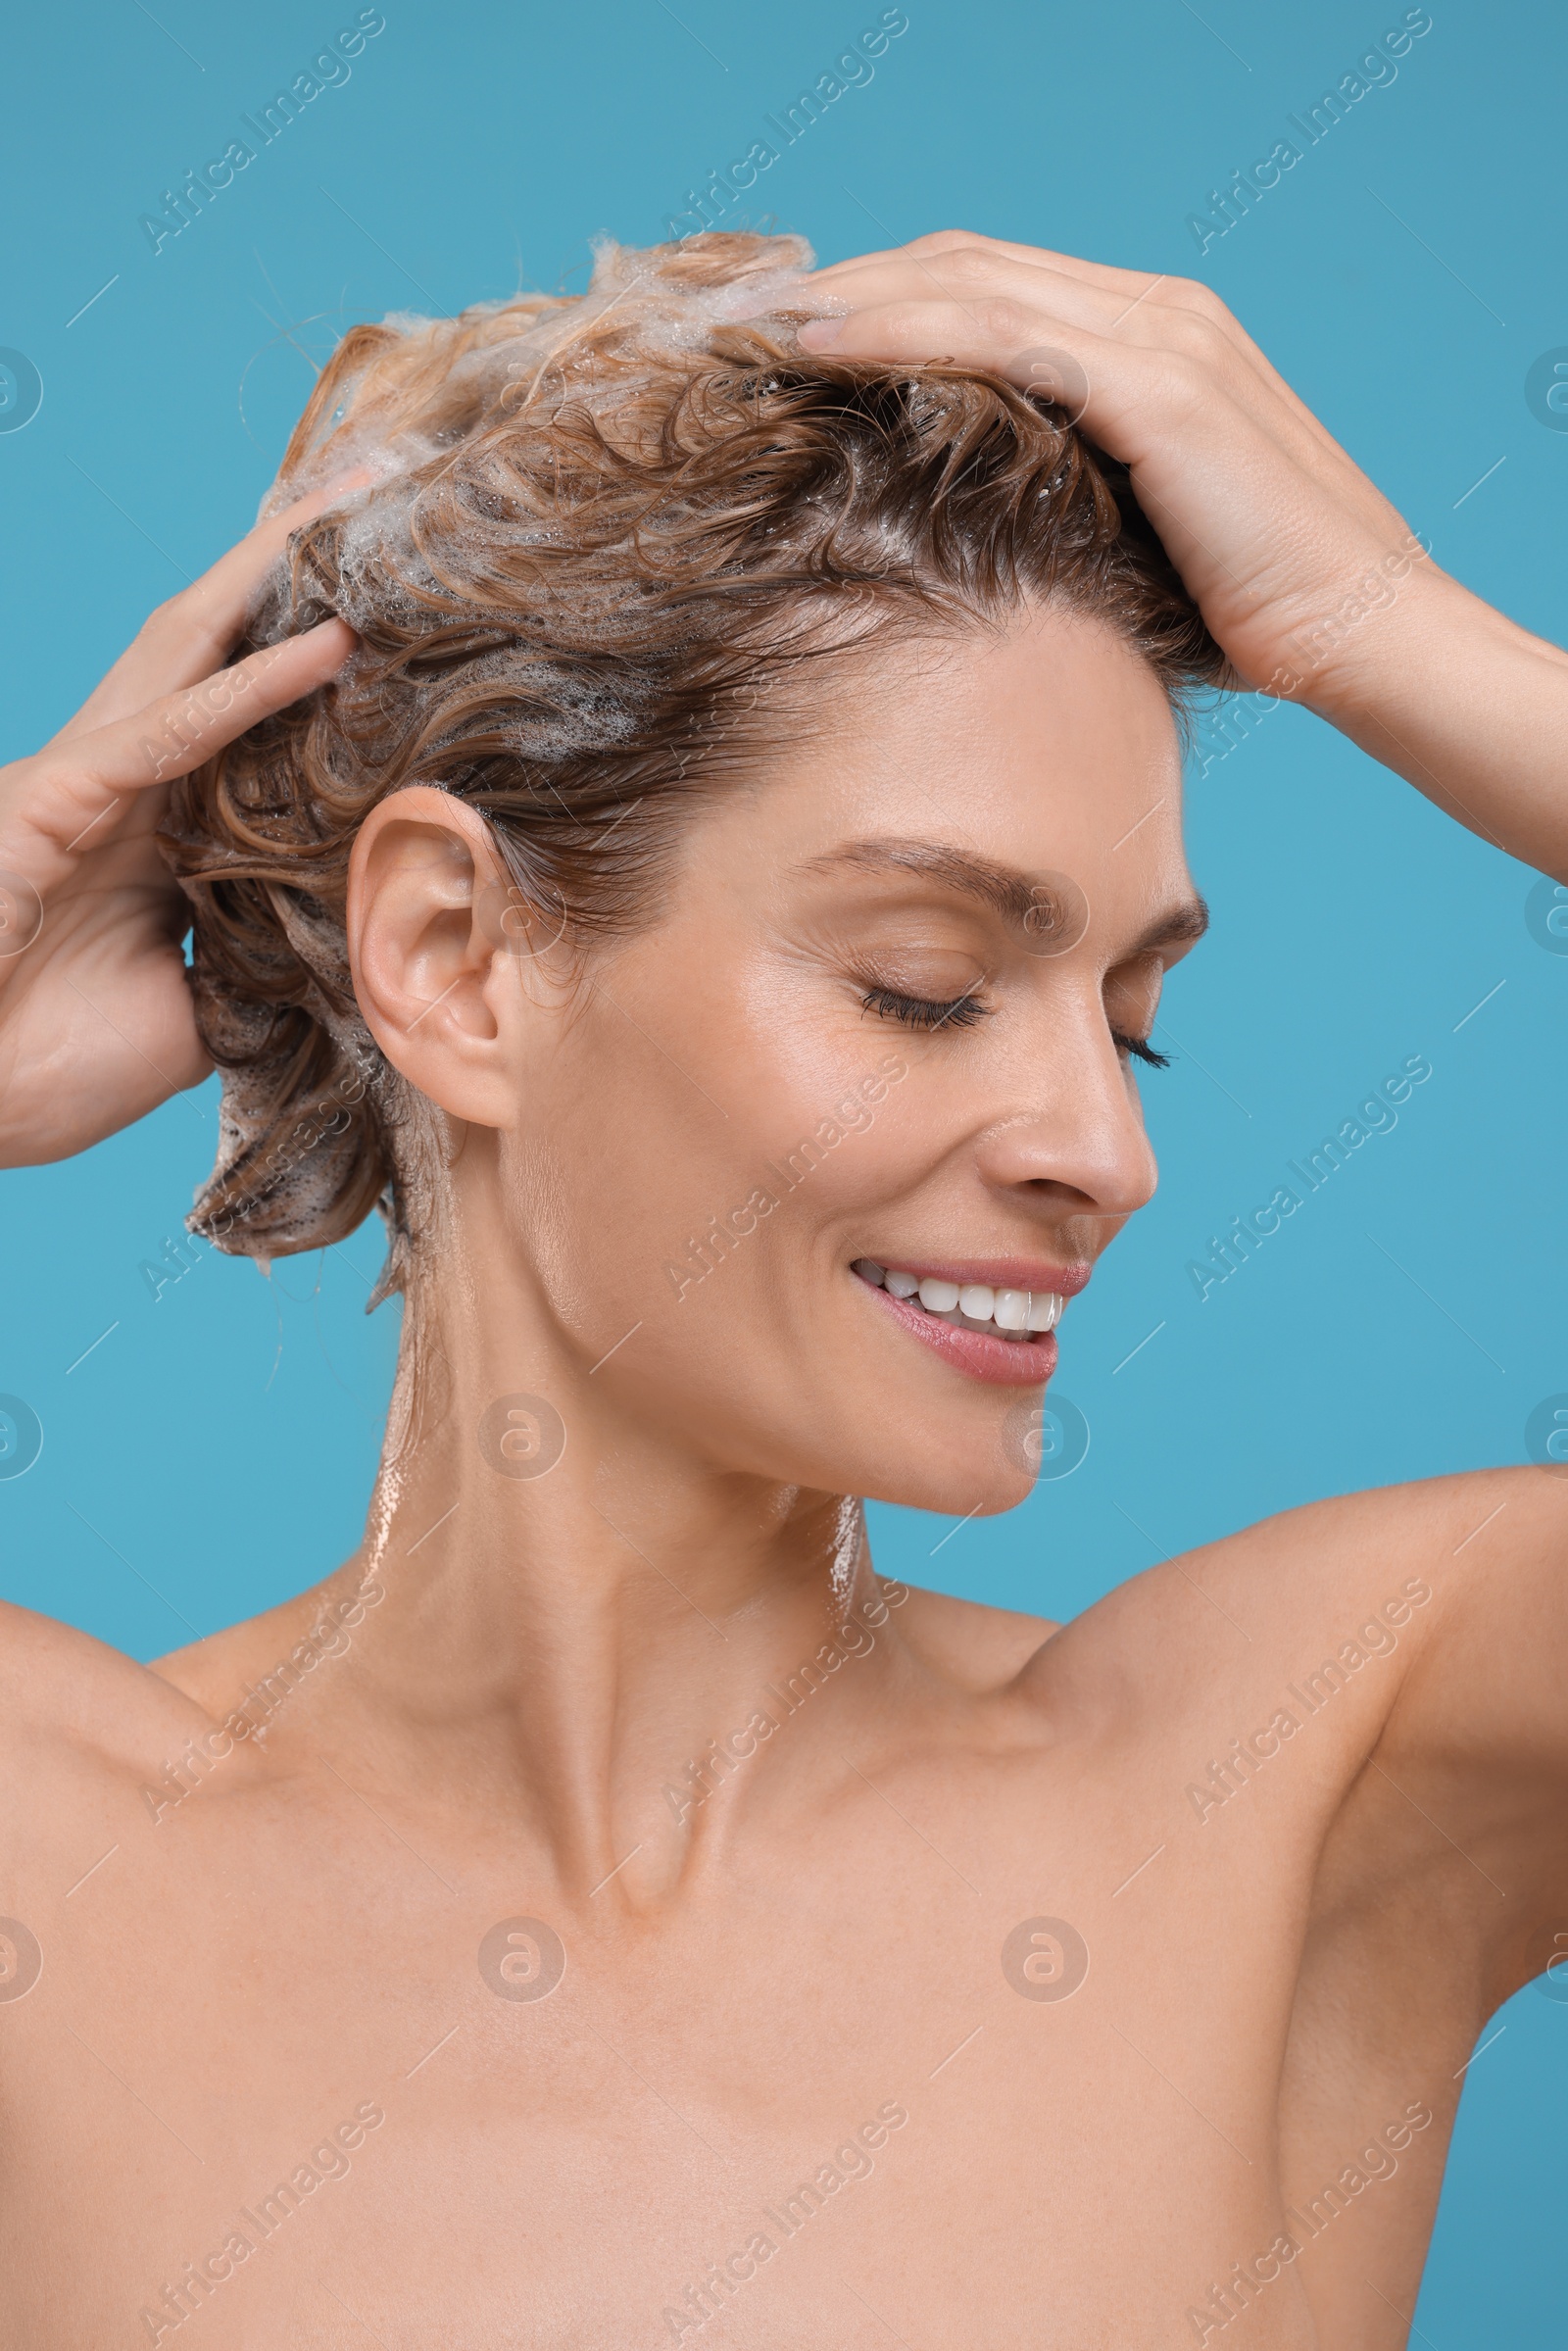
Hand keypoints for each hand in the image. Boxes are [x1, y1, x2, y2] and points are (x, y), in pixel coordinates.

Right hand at [0, 486, 358, 1166]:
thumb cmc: (42, 1068)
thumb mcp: (194, 1020)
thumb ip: (260, 969)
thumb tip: (348, 955)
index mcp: (154, 833)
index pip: (248, 720)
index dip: (311, 658)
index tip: (398, 612)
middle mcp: (123, 784)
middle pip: (219, 647)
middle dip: (291, 569)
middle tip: (378, 490)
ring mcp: (85, 780)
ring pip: (192, 650)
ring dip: (273, 575)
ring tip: (355, 505)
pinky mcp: (55, 798)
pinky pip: (171, 731)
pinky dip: (253, 687)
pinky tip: (330, 643)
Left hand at [799, 231, 1438, 714]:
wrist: (1364, 632)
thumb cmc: (1253, 612)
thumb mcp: (1137, 535)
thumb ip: (1067, 494)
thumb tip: (960, 527)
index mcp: (1153, 336)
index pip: (988, 285)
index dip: (882, 299)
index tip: (788, 340)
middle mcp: (1158, 314)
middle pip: (965, 263)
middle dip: (848, 285)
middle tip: (743, 322)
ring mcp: (1164, 341)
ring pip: (972, 284)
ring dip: (853, 300)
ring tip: (758, 328)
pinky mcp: (1164, 391)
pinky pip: (1006, 338)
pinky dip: (908, 333)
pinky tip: (830, 352)